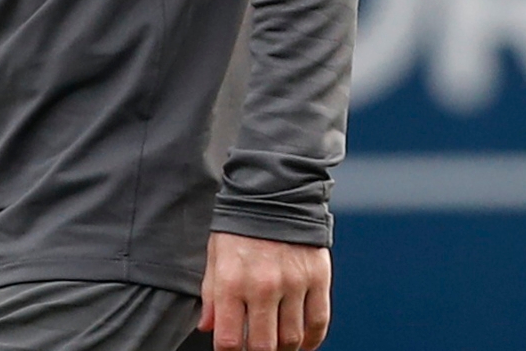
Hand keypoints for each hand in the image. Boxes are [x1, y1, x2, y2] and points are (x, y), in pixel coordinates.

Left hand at [199, 232, 331, 350]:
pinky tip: (303, 342)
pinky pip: (318, 322)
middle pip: (263, 347)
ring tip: (278, 345)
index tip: (233, 348)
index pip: (229, 341)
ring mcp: (294, 283)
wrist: (276, 191)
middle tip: (256, 347)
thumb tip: (208, 328)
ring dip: (284, 350)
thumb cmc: (241, 226)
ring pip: (291, 339)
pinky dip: (312, 340)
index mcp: (232, 282)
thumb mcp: (216, 257)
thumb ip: (210, 296)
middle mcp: (263, 286)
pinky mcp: (318, 277)